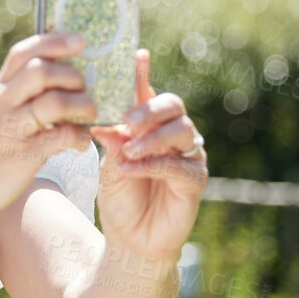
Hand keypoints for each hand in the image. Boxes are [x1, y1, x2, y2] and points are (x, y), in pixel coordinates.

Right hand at [0, 32, 97, 216]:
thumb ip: (21, 93)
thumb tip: (62, 79)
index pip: (24, 52)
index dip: (54, 42)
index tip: (80, 41)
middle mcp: (4, 103)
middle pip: (42, 70)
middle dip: (73, 77)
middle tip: (84, 91)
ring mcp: (12, 128)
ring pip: (54, 102)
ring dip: (82, 105)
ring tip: (89, 115)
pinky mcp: (22, 155)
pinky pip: (60, 138)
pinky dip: (79, 136)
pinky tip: (79, 142)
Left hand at [89, 48, 207, 263]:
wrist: (131, 242)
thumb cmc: (121, 198)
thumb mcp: (107, 166)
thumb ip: (110, 142)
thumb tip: (103, 121)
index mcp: (150, 124)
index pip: (147, 92)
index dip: (143, 73)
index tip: (136, 55)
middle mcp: (173, 134)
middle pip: (173, 106)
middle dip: (151, 108)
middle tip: (129, 119)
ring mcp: (187, 155)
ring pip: (181, 131)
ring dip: (152, 139)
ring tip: (128, 150)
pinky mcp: (195, 180)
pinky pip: (179, 165)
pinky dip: (154, 164)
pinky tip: (131, 168)